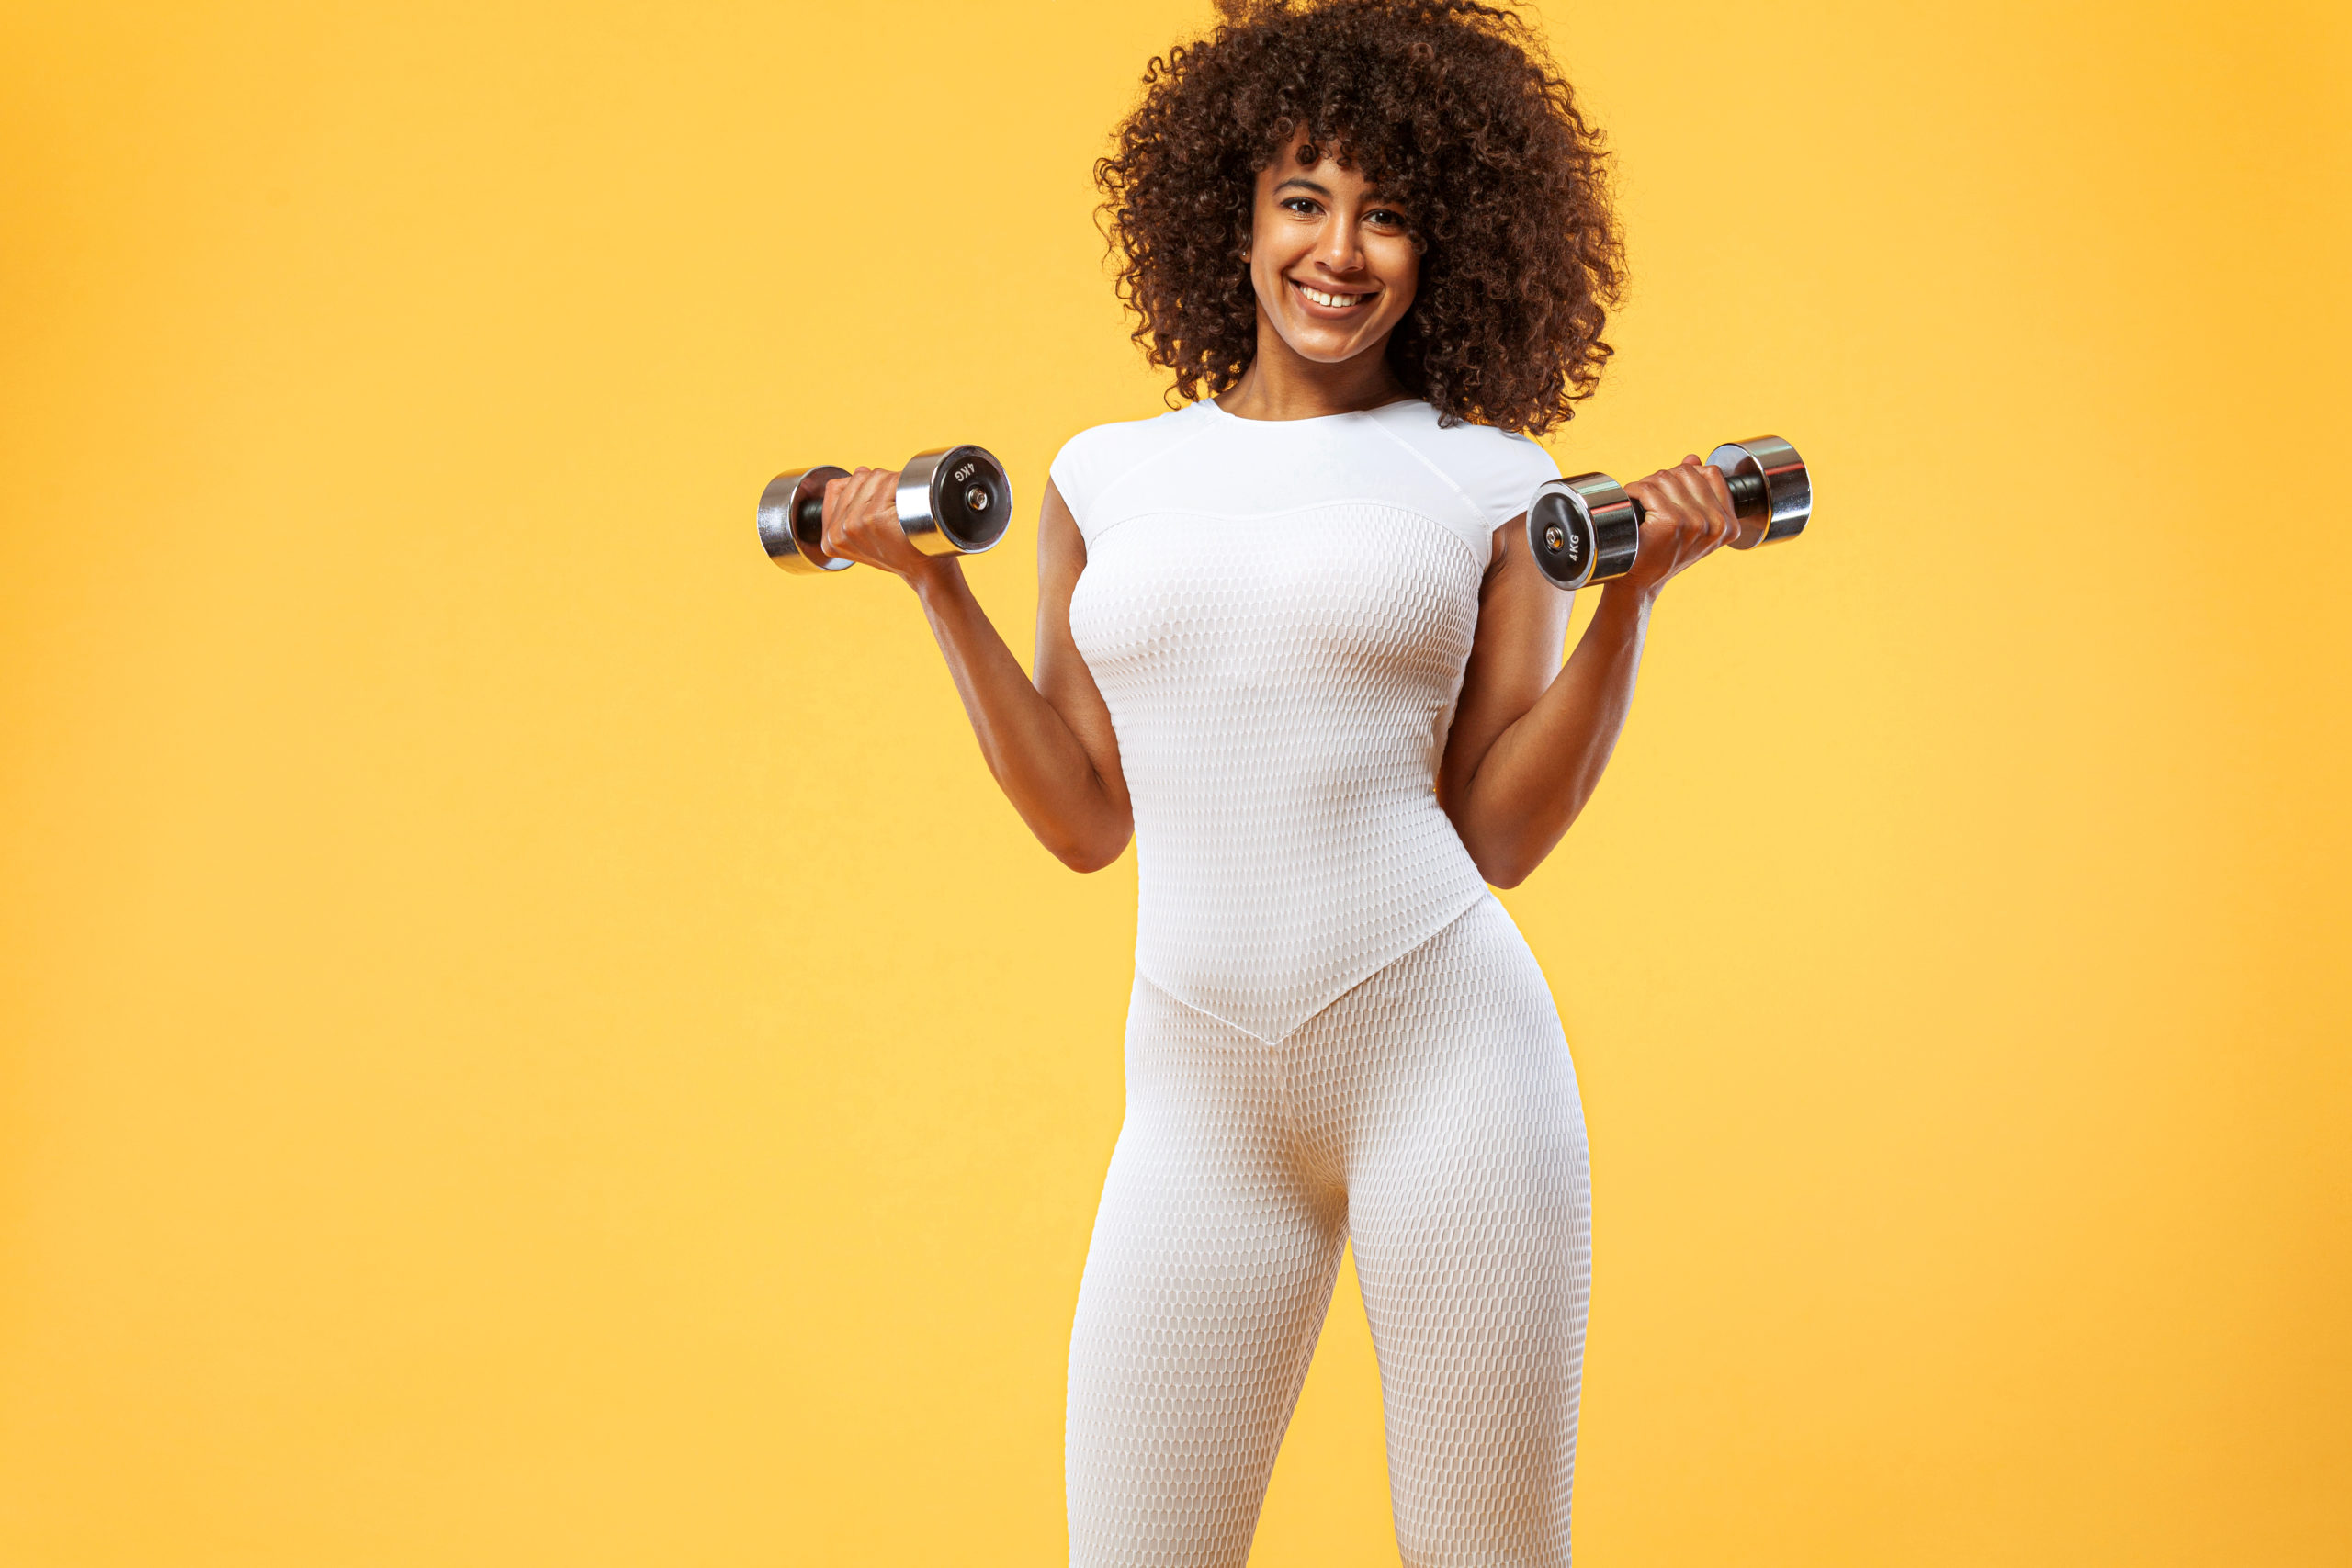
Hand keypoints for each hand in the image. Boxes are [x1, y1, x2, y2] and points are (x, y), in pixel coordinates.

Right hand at [818, 466, 954, 585]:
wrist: (926, 570)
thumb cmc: (901, 551)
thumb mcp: (865, 534)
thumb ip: (852, 505)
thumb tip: (860, 471)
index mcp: (831, 537)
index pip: (836, 487)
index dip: (861, 489)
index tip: (878, 508)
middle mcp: (838, 531)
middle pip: (858, 478)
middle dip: (879, 485)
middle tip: (894, 511)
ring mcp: (855, 524)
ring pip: (875, 477)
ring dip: (893, 485)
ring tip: (902, 511)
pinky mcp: (875, 518)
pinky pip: (891, 481)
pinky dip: (905, 487)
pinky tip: (909, 508)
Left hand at [1615, 454, 1738, 598]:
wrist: (1639, 582)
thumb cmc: (1662, 553)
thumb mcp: (1690, 524)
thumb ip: (1697, 491)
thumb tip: (1694, 459)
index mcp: (1729, 525)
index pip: (1711, 473)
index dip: (1685, 476)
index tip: (1671, 495)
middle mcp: (1717, 524)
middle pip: (1686, 472)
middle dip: (1664, 480)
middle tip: (1650, 500)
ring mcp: (1695, 522)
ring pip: (1665, 477)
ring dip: (1647, 485)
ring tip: (1641, 504)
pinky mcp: (1671, 522)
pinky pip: (1648, 489)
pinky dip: (1634, 491)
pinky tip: (1631, 504)